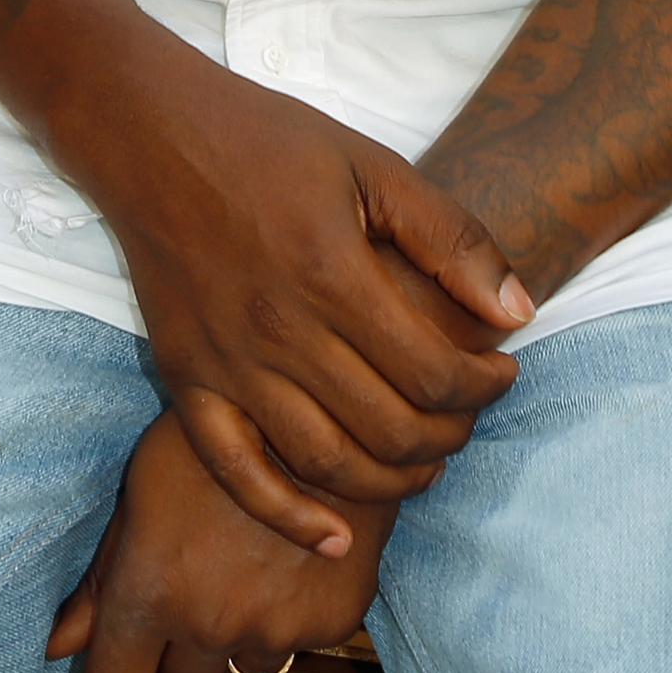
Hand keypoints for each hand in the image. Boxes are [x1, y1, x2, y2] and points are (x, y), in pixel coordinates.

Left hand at [46, 408, 393, 672]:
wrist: (324, 410)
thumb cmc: (221, 434)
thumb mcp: (144, 489)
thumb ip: (103, 578)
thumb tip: (60, 647)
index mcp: (152, 593)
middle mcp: (210, 624)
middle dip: (177, 661)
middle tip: (193, 598)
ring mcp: (274, 629)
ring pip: (241, 669)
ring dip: (238, 638)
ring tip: (249, 567)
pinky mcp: (330, 624)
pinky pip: (297, 643)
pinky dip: (292, 615)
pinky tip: (293, 558)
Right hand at [63, 54, 530, 551]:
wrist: (151, 136)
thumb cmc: (269, 143)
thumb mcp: (374, 167)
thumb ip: (451, 240)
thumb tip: (520, 312)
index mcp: (332, 274)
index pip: (434, 373)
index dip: (485, 386)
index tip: (502, 371)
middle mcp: (278, 332)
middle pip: (389, 429)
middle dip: (450, 435)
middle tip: (468, 414)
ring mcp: (227, 365)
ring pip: (326, 464)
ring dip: (391, 481)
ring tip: (425, 464)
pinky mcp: (185, 382)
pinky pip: (237, 474)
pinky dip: (288, 518)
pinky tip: (336, 536)